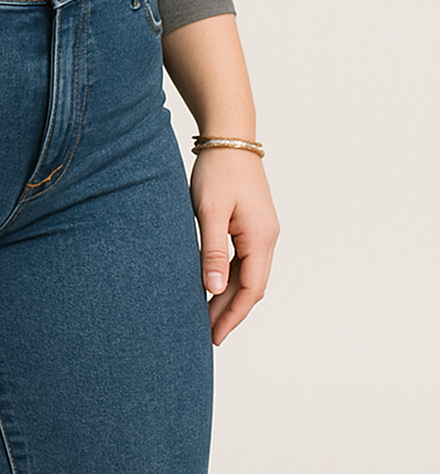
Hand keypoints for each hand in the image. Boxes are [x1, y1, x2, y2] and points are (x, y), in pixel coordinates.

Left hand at [190, 148, 278, 345]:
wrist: (229, 137)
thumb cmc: (217, 171)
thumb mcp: (209, 211)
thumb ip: (211, 251)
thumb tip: (213, 289)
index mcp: (260, 238)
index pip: (250, 290)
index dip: (232, 316)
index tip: (214, 336)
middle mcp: (267, 237)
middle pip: (252, 287)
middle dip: (230, 312)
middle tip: (206, 334)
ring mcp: (262, 230)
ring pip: (248, 274)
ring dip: (230, 296)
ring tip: (207, 316)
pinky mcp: (253, 223)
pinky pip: (244, 259)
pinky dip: (230, 277)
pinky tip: (214, 285)